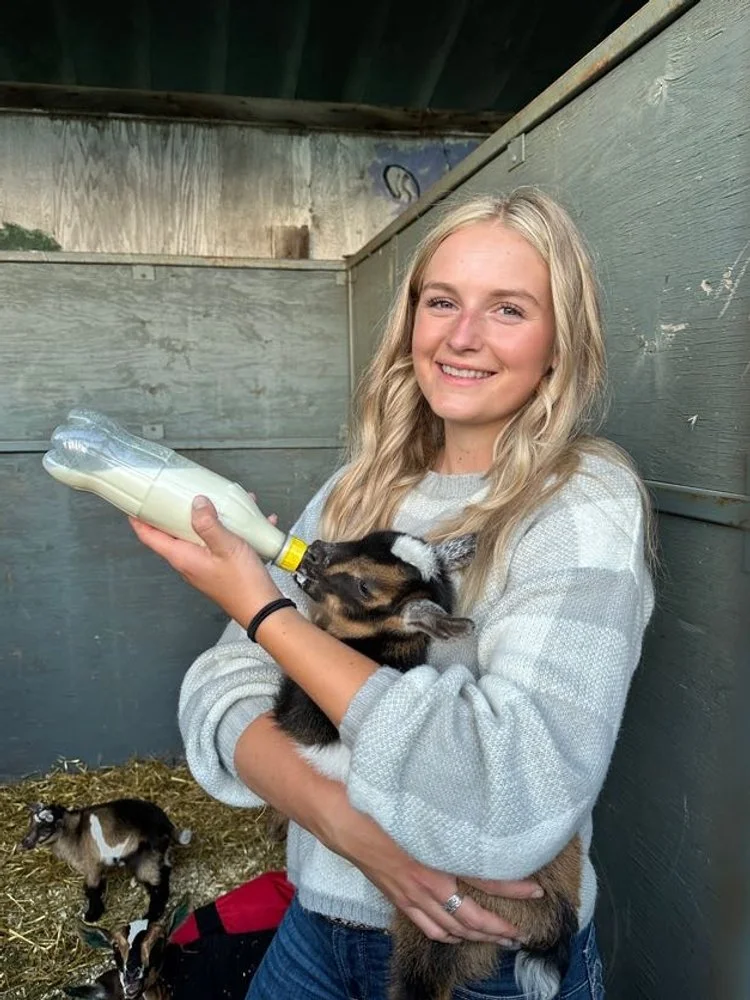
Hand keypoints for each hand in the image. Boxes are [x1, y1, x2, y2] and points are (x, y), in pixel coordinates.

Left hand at [128, 495, 281, 627]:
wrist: (263, 609)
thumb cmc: (242, 582)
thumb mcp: (226, 546)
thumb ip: (209, 523)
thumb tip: (196, 502)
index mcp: (182, 557)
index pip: (150, 537)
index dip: (139, 520)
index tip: (135, 503)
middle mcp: (189, 562)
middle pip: (174, 533)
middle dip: (179, 511)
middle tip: (181, 492)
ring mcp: (204, 565)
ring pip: (200, 535)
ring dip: (211, 518)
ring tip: (227, 502)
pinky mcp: (220, 567)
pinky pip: (219, 543)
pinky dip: (231, 530)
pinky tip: (250, 522)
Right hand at [322, 784, 538, 945]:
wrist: (342, 820)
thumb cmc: (381, 808)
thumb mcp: (420, 812)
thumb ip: (450, 820)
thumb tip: (482, 819)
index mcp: (437, 862)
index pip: (485, 881)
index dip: (513, 889)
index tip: (536, 892)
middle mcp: (427, 886)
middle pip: (471, 917)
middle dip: (499, 928)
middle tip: (522, 933)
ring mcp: (411, 896)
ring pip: (451, 928)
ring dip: (477, 937)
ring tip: (498, 939)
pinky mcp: (397, 898)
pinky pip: (426, 926)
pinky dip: (445, 936)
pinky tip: (455, 937)